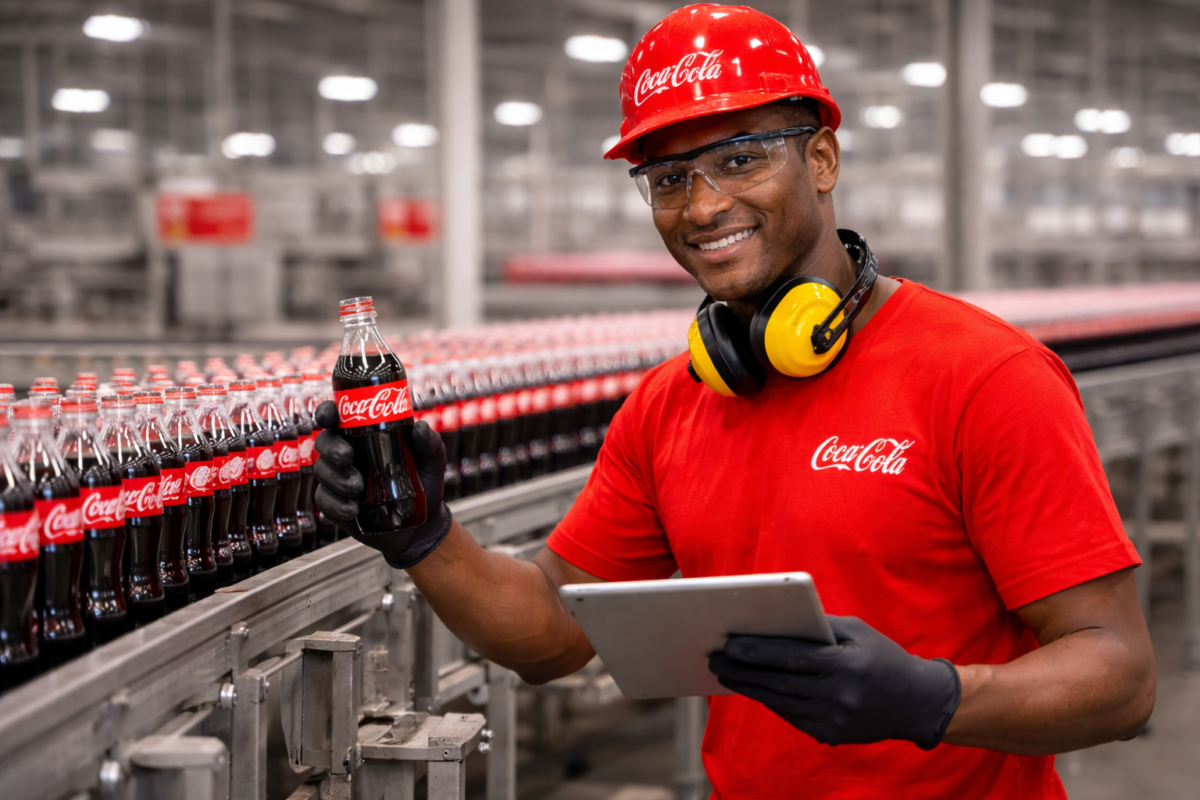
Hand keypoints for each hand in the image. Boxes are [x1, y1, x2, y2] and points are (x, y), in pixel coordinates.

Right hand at [313, 400, 451, 568]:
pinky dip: (336, 504)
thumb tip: (420, 428)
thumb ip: (429, 444)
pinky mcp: (334, 504)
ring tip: (358, 489)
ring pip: (322, 470)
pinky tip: (353, 509)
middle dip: (332, 448)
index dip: (327, 412)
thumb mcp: (432, 462)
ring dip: (337, 478)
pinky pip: (324, 500)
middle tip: (347, 457)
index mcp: (365, 436)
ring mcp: (338, 479)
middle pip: (324, 442)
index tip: (329, 418)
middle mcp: (347, 454)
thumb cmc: (422, 486)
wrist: (419, 525)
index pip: (338, 417)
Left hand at [708, 616, 960, 749]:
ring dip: (750, 687)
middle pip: (779, 682)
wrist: (917, 702)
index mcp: (845, 666)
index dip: (758, 651)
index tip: (730, 644)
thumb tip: (777, 620)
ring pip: (781, 702)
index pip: (792, 658)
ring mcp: (834, 719)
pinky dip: (770, 701)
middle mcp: (839, 696)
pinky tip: (753, 689)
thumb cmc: (883, 657)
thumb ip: (819, 626)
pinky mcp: (831, 734)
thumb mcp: (857, 632)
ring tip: (725, 673)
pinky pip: (792, 716)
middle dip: (743, 670)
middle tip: (715, 658)